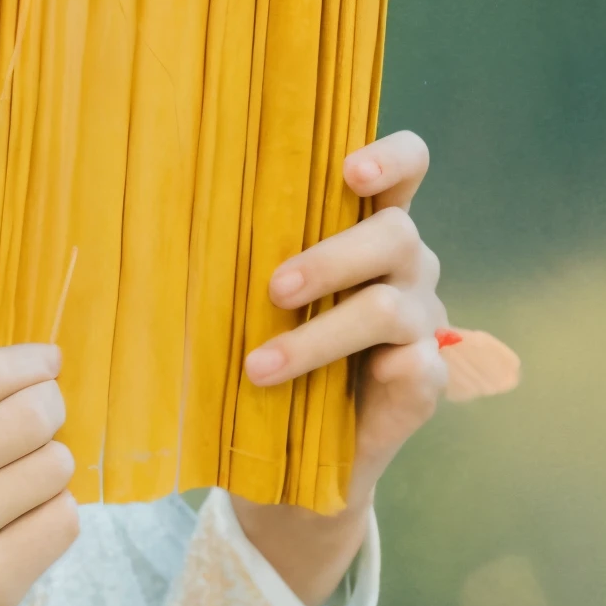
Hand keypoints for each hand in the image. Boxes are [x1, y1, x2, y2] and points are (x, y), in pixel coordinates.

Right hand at [0, 345, 79, 605]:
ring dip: (51, 465)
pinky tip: (24, 519)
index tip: (47, 363)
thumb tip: (33, 370)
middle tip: (45, 417)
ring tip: (22, 479)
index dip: (28, 364)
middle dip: (50, 409)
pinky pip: (62, 520)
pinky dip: (53, 512)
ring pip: (54, 466)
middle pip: (29, 415)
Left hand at [231, 129, 446, 603]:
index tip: (349, 171)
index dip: (391, 159)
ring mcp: (423, 321)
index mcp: (369, 228)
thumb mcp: (254, 290)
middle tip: (274, 289)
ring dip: (320, 336)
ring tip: (260, 365)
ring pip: (389, 308)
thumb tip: (178, 223)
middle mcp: (406, 265)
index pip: (406, 169)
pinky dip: (369, 377)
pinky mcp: (427, 379)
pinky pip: (416, 368)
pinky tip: (328, 394)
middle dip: (331, 259)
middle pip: (395, 234)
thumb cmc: (268, 339)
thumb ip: (248, 251)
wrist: (301, 446)